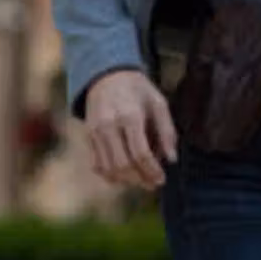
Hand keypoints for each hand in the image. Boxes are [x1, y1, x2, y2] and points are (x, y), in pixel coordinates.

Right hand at [83, 69, 177, 189]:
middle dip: (140, 179)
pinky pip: (96, 165)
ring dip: (126, 181)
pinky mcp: (88, 137)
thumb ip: (167, 131)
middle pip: (122, 165)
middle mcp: (109, 126)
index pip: (140, 153)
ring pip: (108, 168)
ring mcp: (95, 132)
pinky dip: (110, 176)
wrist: (107, 75)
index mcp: (130, 116)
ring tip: (142, 181)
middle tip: (154, 184)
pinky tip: (125, 176)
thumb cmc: (138, 90)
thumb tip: (172, 159)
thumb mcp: (159, 103)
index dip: (152, 171)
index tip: (162, 179)